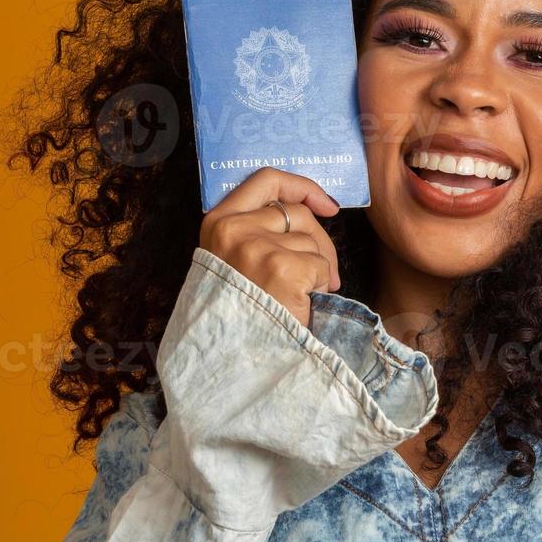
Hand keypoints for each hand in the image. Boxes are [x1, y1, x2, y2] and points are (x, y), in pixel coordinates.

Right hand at [198, 168, 342, 326]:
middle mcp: (233, 230)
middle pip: (297, 213)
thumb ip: (258, 230)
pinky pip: (320, 265)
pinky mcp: (282, 268)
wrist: (238, 362)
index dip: (301, 186)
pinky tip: (301, 304)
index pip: (266, 179)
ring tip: (299, 297)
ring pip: (311, 241)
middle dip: (319, 241)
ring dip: (318, 270)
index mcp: (217, 223)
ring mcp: (256, 248)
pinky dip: (321, 286)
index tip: (324, 204)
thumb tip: (315, 207)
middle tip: (323, 273)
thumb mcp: (234, 261)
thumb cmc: (243, 313)